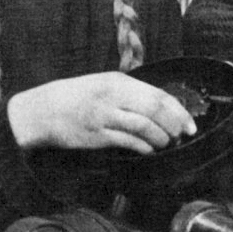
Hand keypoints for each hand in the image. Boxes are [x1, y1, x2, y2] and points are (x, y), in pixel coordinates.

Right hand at [7, 72, 197, 153]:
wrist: (42, 110)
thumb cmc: (77, 97)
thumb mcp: (105, 84)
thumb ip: (132, 93)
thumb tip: (163, 107)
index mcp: (118, 81)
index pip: (158, 95)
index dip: (178, 111)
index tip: (190, 124)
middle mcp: (113, 96)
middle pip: (154, 109)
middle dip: (174, 125)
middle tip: (182, 136)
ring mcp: (104, 116)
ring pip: (143, 127)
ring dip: (160, 138)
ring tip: (166, 143)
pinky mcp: (96, 135)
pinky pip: (127, 142)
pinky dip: (143, 147)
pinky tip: (149, 150)